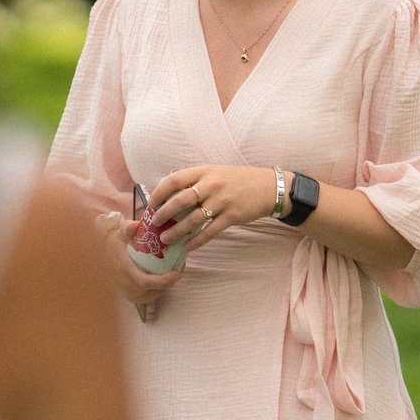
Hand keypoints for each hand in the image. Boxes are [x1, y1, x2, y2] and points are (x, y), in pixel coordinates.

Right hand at [97, 209, 183, 315]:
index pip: (148, 283)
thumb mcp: (119, 236)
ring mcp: (133, 295)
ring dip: (168, 283)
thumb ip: (127, 229)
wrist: (102, 261)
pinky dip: (161, 286)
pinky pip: (153, 294)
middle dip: (172, 279)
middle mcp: (130, 289)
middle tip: (180, 265)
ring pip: (157, 292)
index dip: (165, 280)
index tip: (177, 271)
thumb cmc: (114, 247)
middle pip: (158, 289)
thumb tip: (135, 224)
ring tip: (176, 268)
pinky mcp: (136, 298)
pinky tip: (166, 275)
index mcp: (127, 275)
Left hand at [150, 165, 284, 250]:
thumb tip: (170, 193)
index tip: (150, 204)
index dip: (159, 192)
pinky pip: (209, 232)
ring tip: (165, 239)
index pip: (174, 179)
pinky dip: (196, 241)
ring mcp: (222, 201)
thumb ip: (195, 180)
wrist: (268, 187)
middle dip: (163, 213)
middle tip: (154, 223)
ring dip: (176, 231)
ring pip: (192, 219)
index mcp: (204, 171)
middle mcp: (211, 185)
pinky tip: (187, 247)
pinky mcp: (232, 216)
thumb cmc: (237, 180)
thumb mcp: (215, 172)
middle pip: (180, 201)